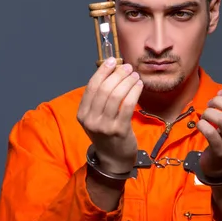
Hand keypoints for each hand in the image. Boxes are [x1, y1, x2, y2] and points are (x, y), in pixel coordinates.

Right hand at [77, 57, 143, 173]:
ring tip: (135, 75)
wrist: (113, 159)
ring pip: (116, 95)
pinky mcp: (120, 130)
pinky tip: (139, 85)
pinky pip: (127, 105)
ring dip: (127, 81)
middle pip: (104, 89)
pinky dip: (134, 91)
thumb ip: (100, 98)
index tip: (112, 61)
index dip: (103, 71)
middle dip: (118, 74)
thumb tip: (112, 71)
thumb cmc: (106, 133)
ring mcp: (105, 126)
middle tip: (128, 67)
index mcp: (82, 114)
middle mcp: (91, 120)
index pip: (92, 87)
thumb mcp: (96, 117)